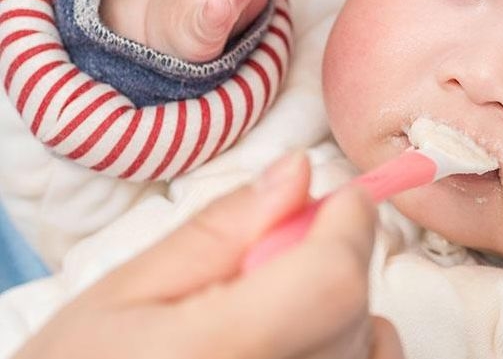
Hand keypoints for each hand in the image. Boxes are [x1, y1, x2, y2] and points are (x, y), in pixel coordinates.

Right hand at [15, 153, 402, 358]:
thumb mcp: (127, 292)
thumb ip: (222, 230)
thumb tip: (297, 170)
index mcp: (226, 351)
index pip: (335, 277)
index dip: (346, 223)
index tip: (331, 198)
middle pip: (351, 303)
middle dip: (327, 259)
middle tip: (263, 263)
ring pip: (366, 337)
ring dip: (337, 307)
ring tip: (265, 316)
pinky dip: (348, 344)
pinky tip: (293, 342)